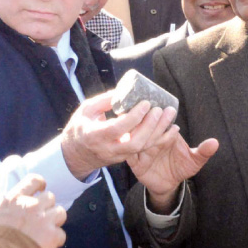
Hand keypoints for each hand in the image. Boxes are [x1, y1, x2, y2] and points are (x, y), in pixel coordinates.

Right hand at [0, 174, 66, 247]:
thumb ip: (1, 211)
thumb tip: (3, 213)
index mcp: (14, 199)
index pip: (33, 180)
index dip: (40, 184)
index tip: (41, 189)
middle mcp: (31, 205)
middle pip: (50, 197)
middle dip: (47, 207)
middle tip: (41, 218)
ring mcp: (43, 219)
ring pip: (60, 212)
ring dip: (55, 221)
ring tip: (46, 232)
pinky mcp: (52, 235)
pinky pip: (61, 234)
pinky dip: (56, 241)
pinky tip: (47, 247)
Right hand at [60, 91, 178, 179]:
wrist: (76, 155)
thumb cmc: (80, 128)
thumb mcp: (85, 110)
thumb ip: (103, 101)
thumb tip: (124, 90)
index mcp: (95, 135)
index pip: (117, 128)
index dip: (134, 117)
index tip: (145, 103)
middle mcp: (108, 148)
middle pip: (134, 142)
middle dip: (150, 126)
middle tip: (159, 109)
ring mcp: (118, 155)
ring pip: (142, 148)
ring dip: (159, 132)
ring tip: (169, 115)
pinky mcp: (126, 157)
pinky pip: (145, 149)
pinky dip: (159, 138)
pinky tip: (171, 127)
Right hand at [126, 118, 217, 212]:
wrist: (168, 184)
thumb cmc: (181, 167)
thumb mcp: (194, 161)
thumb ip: (203, 152)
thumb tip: (215, 143)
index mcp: (164, 133)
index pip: (162, 123)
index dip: (165, 117)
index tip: (169, 112)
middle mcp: (151, 138)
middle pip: (150, 128)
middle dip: (154, 121)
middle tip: (158, 113)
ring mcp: (142, 149)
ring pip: (138, 138)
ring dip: (141, 131)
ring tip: (148, 129)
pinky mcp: (134, 162)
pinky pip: (128, 153)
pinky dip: (129, 149)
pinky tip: (135, 146)